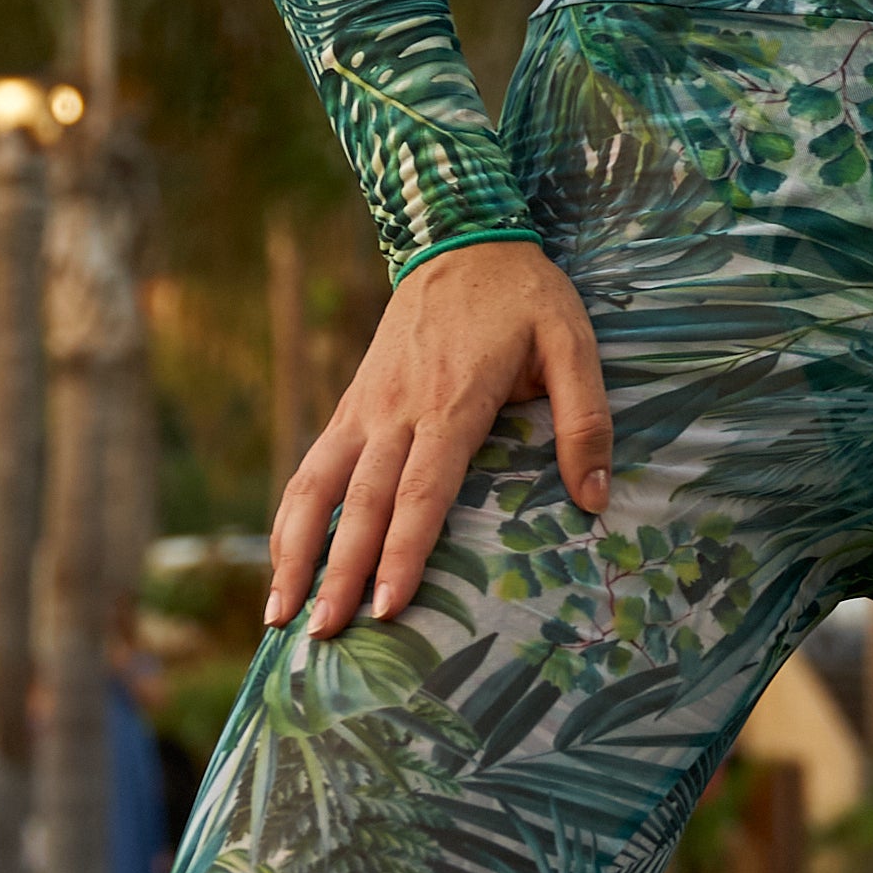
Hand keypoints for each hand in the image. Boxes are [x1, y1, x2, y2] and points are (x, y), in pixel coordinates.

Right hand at [266, 240, 612, 640]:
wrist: (459, 236)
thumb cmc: (524, 297)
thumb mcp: (572, 343)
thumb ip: (585, 420)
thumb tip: (593, 497)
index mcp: (452, 402)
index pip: (422, 492)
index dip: (403, 553)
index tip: (387, 607)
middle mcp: (396, 411)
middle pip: (361, 503)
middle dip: (337, 574)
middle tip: (322, 636)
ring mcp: (365, 407)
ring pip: (316, 486)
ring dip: (293, 552)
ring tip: (278, 614)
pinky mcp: (351, 404)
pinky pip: (312, 467)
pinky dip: (290, 517)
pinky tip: (281, 560)